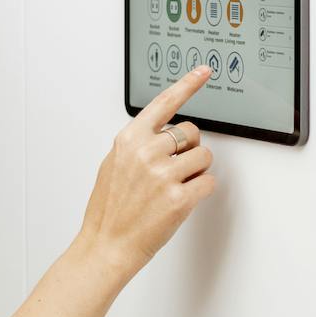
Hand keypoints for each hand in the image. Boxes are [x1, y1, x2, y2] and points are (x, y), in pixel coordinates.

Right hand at [77, 64, 219, 274]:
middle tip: (174, 168)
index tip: (203, 72)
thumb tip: (161, 135)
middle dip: (189, 148)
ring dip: (196, 171)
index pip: (163, 103)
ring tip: (174, 186)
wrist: (106, 244)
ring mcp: (163, 175)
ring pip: (204, 157)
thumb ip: (136, 145)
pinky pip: (209, 182)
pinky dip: (201, 190)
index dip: (187, 85)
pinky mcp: (180, 198)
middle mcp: (146, 152)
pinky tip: (181, 199)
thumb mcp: (112, 166)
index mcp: (129, 140)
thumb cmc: (109, 209)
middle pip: (192, 132)